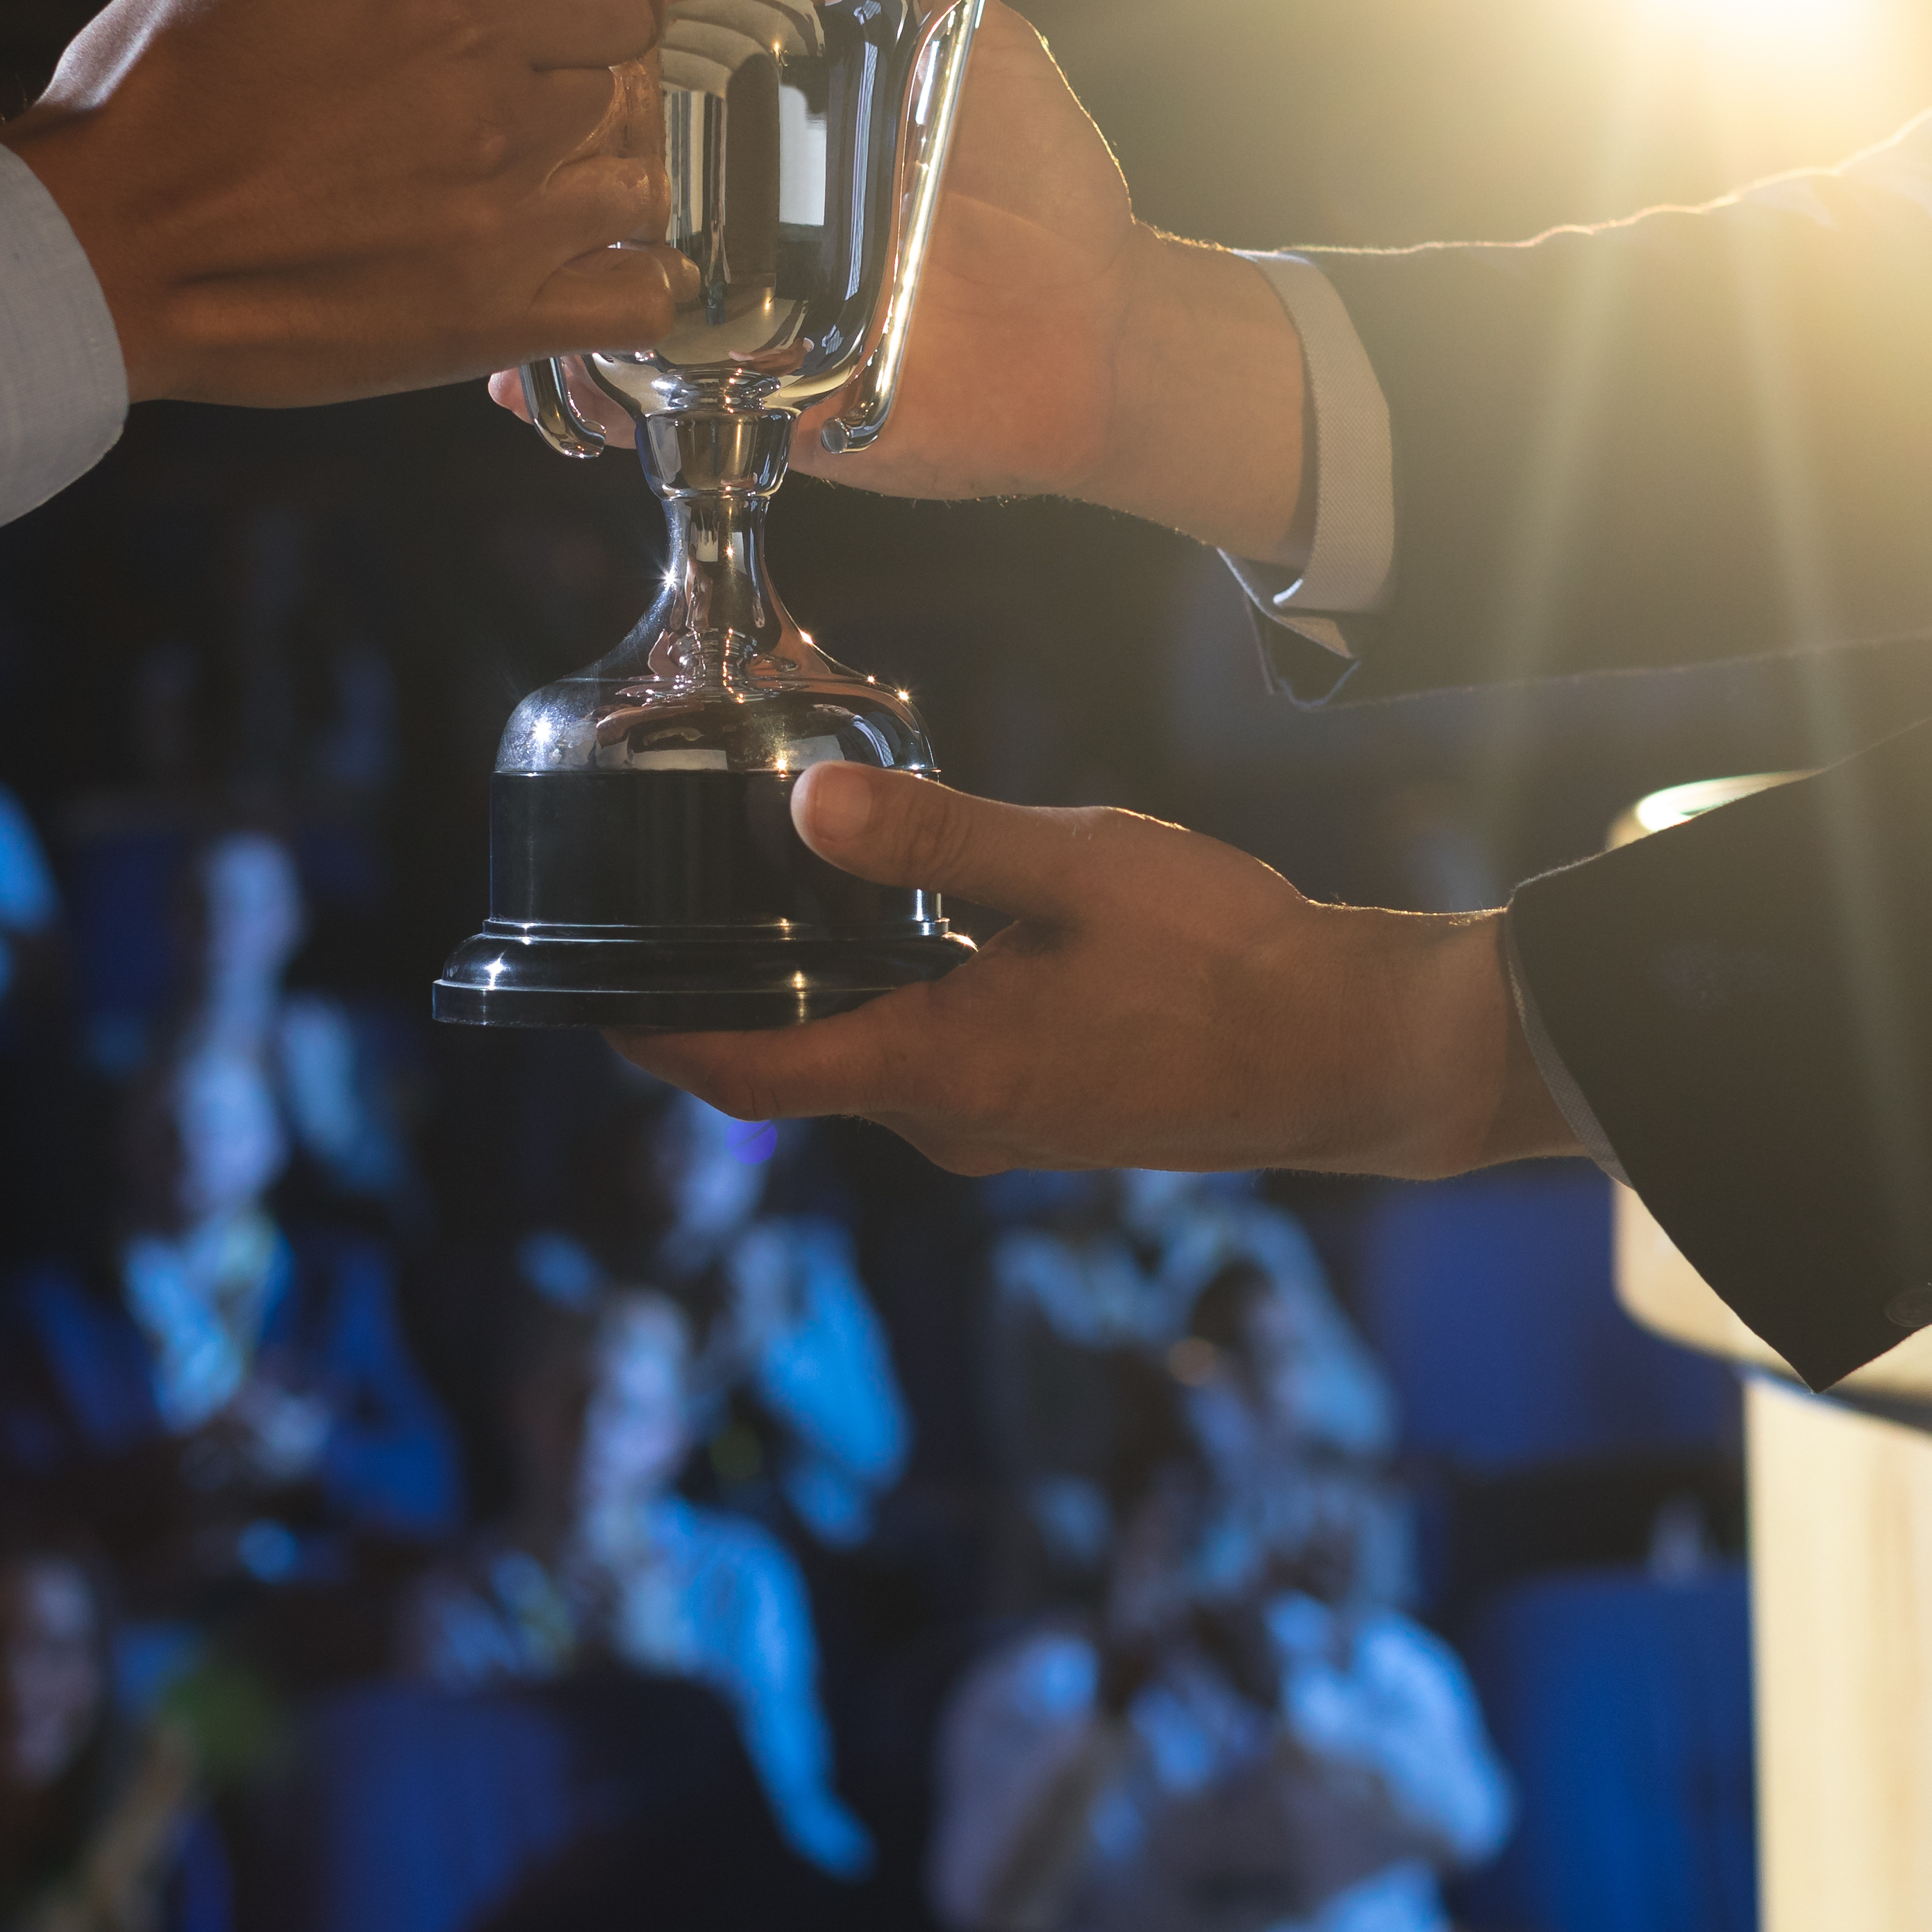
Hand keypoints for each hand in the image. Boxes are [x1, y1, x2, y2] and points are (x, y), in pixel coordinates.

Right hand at [0, 0, 681, 406]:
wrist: (100, 248)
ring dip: (599, 182)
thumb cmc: (157, 98)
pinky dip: (635, 286)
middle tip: (505, 106)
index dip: (598, 2)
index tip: (570, 17)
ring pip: (638, 188)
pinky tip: (588, 271)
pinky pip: (638, 305)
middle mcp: (501, 121)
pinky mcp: (492, 324)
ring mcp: (507, 230)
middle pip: (618, 92)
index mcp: (455, 18)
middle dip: (573, 89)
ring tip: (528, 190)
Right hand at [485, 0, 1314, 559]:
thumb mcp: (980, 45)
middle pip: (607, 203)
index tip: (531, 38)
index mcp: (777, 139)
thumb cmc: (1048, 191)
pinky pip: (655, 407)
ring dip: (533, 294)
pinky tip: (536, 378)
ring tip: (481, 269)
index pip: (654, 100)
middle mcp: (747, 227)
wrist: (1108, 335)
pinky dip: (593, 397)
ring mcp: (745, 319)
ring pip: (605, 305)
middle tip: (493, 155)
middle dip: (534, 187)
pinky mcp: (763, 401)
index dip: (585, 76)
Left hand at [618, 767, 1579, 1177]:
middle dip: (711, 1010)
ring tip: (752, 911)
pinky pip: (923, 1064)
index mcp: (942, 1070)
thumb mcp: (1079, 867)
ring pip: (858, 1067)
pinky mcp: (1044, 1110)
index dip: (646, 1039)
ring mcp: (1001, 1126)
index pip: (743, 1078)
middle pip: (787, 1075)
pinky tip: (891, 936)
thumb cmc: (1234, 961)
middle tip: (649, 919)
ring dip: (801, 1007)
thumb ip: (941, 837)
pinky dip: (876, 1011)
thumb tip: (810, 806)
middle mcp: (954, 1121)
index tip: (574, 994)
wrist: (1357, 1052)